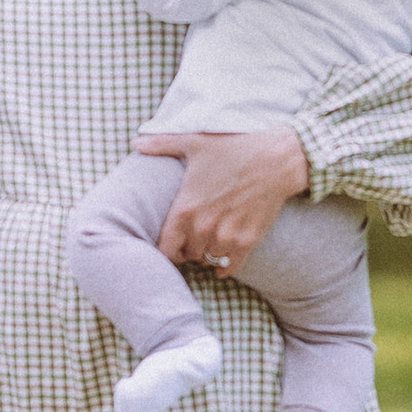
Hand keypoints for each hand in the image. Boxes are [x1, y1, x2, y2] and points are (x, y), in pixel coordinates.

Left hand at [136, 125, 309, 270]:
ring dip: (207, 256)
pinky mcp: (248, 240)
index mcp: (186, 207)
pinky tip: (224, 266)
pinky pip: (231, 267)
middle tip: (192, 244)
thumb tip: (135, 143)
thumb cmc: (234, 148)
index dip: (165, 251)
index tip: (170, 246)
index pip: (165, 248)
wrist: (276, 158)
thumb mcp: (195, 142)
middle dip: (188, 251)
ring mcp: (227, 235)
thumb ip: (162, 145)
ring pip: (208, 261)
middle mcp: (204, 226)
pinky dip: (226, 268)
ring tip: (208, 247)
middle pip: (187, 256)